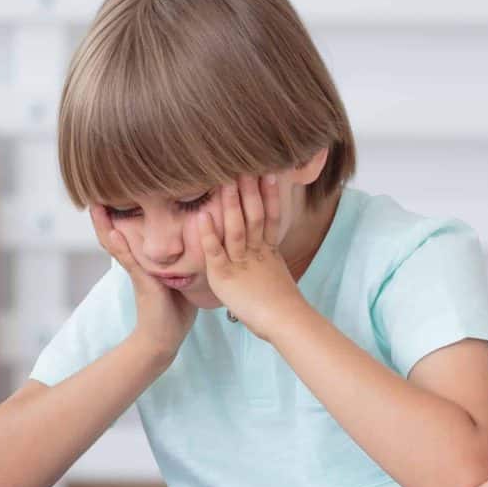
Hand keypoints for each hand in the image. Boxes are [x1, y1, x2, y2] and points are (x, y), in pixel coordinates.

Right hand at [89, 203, 195, 356]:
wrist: (164, 338)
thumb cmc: (175, 311)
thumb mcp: (180, 279)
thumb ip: (183, 261)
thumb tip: (200, 244)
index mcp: (145, 261)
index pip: (129, 232)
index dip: (121, 215)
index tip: (117, 192)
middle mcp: (137, 263)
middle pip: (115, 234)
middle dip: (105, 215)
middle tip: (94, 191)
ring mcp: (136, 272)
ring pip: (116, 244)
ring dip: (104, 225)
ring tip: (96, 205)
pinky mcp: (141, 282)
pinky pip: (129, 261)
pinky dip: (120, 246)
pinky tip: (114, 231)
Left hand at [195, 173, 302, 335]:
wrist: (286, 322)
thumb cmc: (282, 307)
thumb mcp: (277, 277)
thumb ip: (270, 263)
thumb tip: (271, 257)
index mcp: (269, 252)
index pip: (269, 216)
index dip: (270, 194)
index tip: (269, 172)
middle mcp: (256, 252)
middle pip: (254, 215)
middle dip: (249, 190)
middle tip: (245, 164)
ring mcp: (241, 263)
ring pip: (236, 227)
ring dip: (230, 203)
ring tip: (224, 180)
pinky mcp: (225, 276)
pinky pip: (215, 252)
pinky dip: (208, 234)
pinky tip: (201, 217)